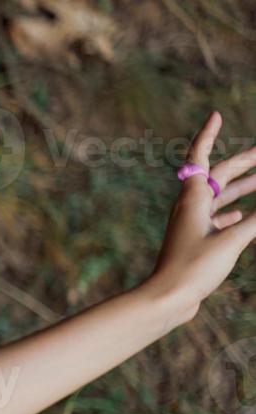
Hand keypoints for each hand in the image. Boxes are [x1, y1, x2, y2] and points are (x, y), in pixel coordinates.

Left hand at [143, 110, 255, 320]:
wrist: (167, 299)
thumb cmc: (193, 268)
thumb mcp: (233, 240)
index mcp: (192, 199)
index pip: (199, 157)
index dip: (207, 134)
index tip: (215, 114)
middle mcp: (190, 207)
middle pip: (217, 176)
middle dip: (242, 162)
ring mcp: (192, 224)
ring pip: (220, 197)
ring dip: (242, 187)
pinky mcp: (196, 241)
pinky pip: (218, 219)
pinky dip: (234, 212)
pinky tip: (246, 215)